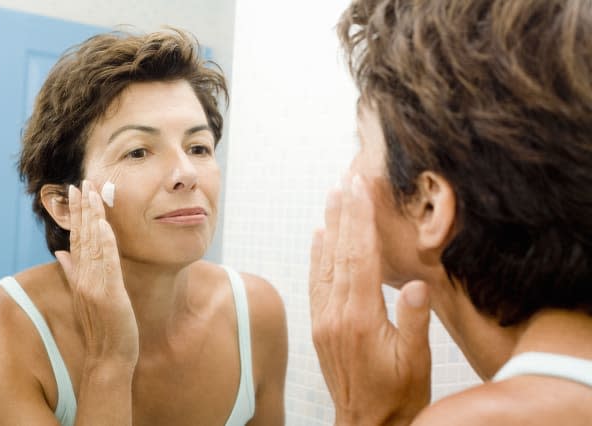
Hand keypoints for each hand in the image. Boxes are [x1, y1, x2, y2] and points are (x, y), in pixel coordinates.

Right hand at [55, 180, 138, 366]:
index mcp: (80, 276)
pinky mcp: (108, 294)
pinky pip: (106, 264)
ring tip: (92, 194)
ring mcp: (94, 285)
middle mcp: (84, 277)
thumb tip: (62, 253)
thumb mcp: (86, 295)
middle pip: (81, 236)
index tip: (75, 192)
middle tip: (81, 183)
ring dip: (92, 218)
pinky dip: (105, 244)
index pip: (76, 238)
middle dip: (81, 208)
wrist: (109, 356)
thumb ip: (74, 272)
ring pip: (92, 245)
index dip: (75, 214)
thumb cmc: (103, 326)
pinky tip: (105, 226)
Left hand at [309, 174, 431, 425]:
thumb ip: (415, 321)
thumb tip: (417, 283)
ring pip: (324, 263)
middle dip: (343, 213)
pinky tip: (318, 235)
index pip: (359, 258)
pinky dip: (317, 254)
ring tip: (333, 196)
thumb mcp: (417, 362)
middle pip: (338, 253)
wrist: (367, 423)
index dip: (360, 220)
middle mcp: (335, 314)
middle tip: (345, 180)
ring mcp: (323, 318)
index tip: (360, 189)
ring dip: (329, 227)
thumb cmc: (398, 395)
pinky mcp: (319, 324)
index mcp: (360, 319)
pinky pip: (316, 281)